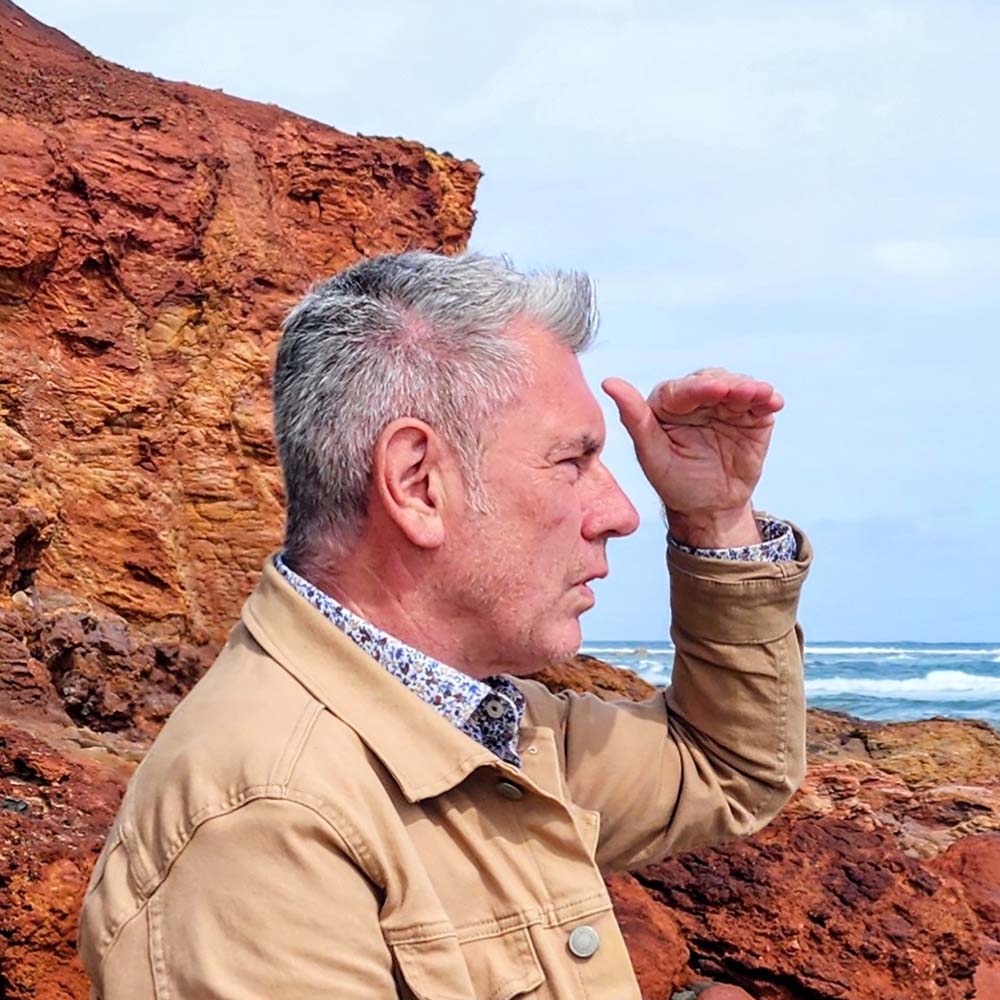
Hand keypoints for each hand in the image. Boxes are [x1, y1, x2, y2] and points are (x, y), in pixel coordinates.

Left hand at [602, 369, 782, 547]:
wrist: (708, 508)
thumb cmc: (673, 481)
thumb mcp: (651, 454)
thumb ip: (633, 417)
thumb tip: (609, 382)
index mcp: (667, 404)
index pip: (681, 390)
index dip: (698, 388)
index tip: (715, 390)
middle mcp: (697, 399)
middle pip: (713, 381)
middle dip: (729, 385)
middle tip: (742, 392)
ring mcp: (726, 406)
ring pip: (738, 387)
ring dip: (750, 389)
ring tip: (760, 395)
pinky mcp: (750, 417)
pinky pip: (759, 404)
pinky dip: (766, 399)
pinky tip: (772, 401)